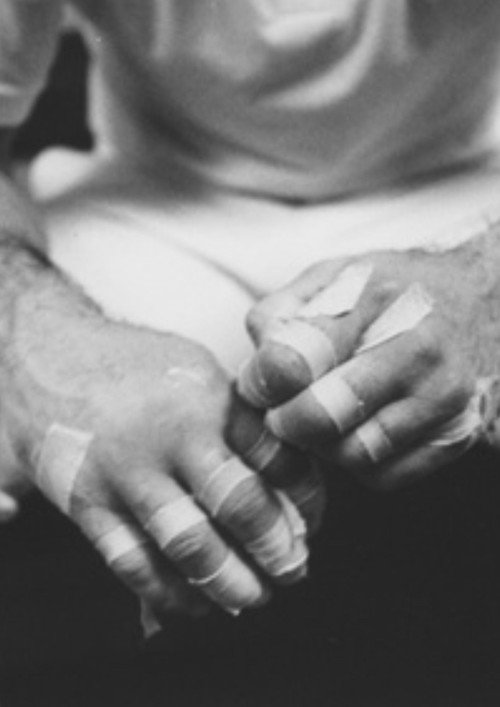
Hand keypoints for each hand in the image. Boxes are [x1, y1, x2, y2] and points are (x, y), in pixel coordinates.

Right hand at [3, 288, 312, 621]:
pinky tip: (195, 602)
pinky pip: (134, 563)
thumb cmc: (139, 368)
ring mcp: (127, 470)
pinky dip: (170, 593)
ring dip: (231, 582)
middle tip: (293, 570)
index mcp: (211, 396)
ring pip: (190, 544)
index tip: (310, 523)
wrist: (51, 356)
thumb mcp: (198, 371)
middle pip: (240, 503)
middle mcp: (172, 433)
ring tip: (254, 594)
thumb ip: (239, 424)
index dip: (305, 500)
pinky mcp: (88, 502)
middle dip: (276, 549)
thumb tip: (284, 491)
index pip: (278, 457)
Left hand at [238, 234, 499, 489]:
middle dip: (288, 421)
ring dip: (325, 446)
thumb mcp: (333, 276)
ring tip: (328, 416)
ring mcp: (445, 395)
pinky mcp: (461, 434)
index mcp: (376, 297)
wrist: (484, 301)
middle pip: (321, 416)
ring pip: (352, 455)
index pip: (298, 358)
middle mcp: (418, 347)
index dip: (264, 382)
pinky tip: (362, 430)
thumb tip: (254, 378)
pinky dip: (360, 464)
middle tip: (285, 410)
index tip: (261, 385)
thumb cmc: (393, 292)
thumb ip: (281, 314)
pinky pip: (385, 477)